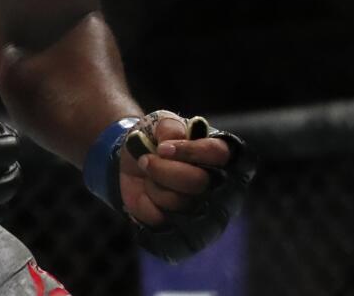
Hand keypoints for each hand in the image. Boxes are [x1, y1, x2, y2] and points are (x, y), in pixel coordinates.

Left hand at [115, 110, 255, 262]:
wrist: (135, 162)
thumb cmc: (157, 141)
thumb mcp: (160, 123)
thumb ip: (168, 127)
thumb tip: (170, 143)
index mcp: (218, 155)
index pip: (218, 154)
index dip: (189, 151)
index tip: (163, 148)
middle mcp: (218, 185)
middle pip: (198, 182)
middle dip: (163, 169)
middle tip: (145, 160)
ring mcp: (202, 211)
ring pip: (178, 203)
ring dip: (153, 184)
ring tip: (149, 176)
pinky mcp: (181, 230)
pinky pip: (160, 219)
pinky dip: (144, 204)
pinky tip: (147, 195)